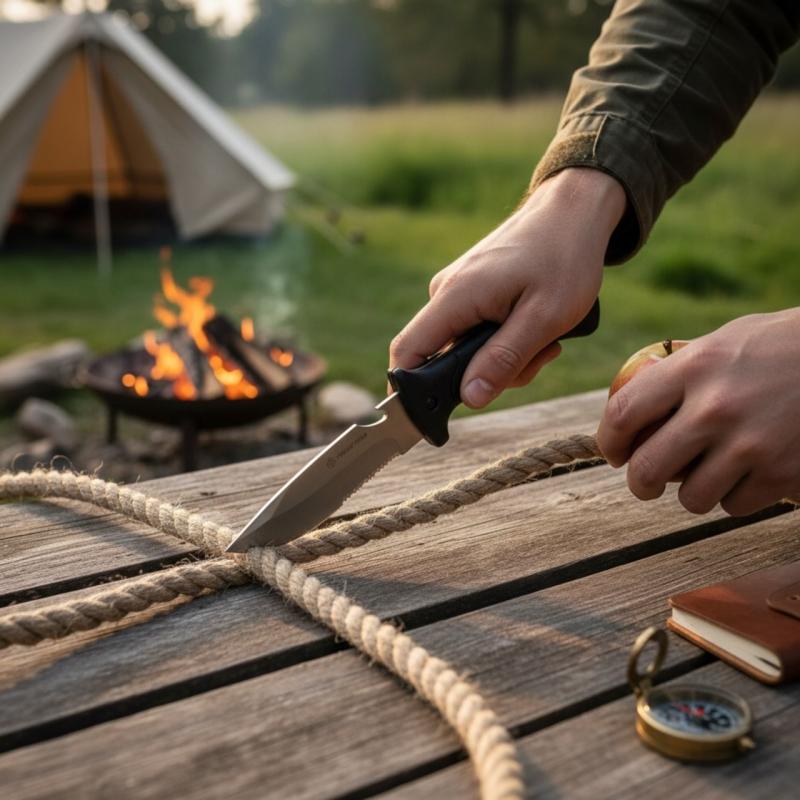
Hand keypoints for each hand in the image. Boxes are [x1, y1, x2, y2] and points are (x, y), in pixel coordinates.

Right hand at [389, 168, 625, 407]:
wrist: (574, 210)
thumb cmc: (564, 257)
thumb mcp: (544, 318)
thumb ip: (503, 359)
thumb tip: (468, 398)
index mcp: (455, 297)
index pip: (407, 352)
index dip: (407, 391)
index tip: (428, 420)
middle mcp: (446, 292)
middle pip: (442, 358)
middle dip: (485, 375)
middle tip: (535, 360)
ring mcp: (458, 290)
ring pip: (465, 348)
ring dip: (504, 358)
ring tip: (546, 339)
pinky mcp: (472, 289)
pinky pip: (476, 330)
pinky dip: (505, 339)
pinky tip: (535, 326)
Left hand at [597, 309, 799, 515]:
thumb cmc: (779, 346)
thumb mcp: (723, 341)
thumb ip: (678, 371)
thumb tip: (630, 398)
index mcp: (694, 367)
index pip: (624, 414)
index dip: (609, 441)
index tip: (615, 452)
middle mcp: (715, 407)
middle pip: (647, 470)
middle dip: (640, 483)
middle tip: (645, 483)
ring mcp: (750, 444)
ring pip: (691, 498)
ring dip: (692, 491)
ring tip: (705, 473)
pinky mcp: (782, 474)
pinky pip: (734, 506)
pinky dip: (734, 497)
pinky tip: (745, 475)